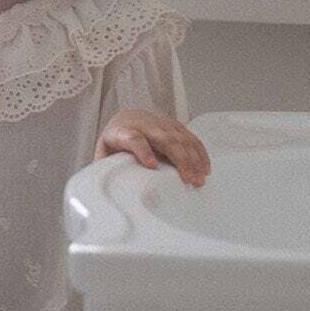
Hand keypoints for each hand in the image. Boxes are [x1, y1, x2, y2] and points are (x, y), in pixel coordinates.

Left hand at [93, 110, 211, 186]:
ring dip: (193, 159)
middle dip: (179, 159)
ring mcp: (162, 124)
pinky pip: (191, 138)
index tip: (152, 165)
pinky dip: (200, 153)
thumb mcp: (104, 153)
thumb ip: (104, 169)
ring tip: (199, 179)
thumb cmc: (115, 141)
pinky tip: (205, 168)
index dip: (143, 151)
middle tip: (188, 180)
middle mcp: (144, 126)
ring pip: (181, 139)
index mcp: (123, 132)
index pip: (134, 139)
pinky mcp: (175, 126)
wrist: (126, 118)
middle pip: (165, 139)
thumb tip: (105, 192)